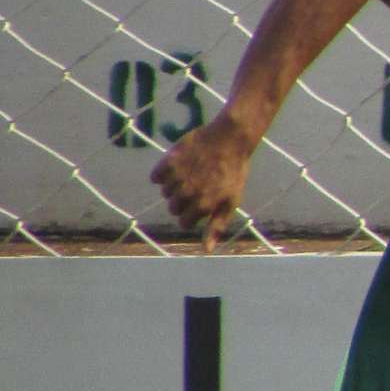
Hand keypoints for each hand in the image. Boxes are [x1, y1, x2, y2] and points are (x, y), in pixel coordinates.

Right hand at [150, 113, 254, 251]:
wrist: (229, 139)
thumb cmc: (233, 173)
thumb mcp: (231, 202)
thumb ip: (216, 226)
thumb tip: (207, 250)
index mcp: (203, 206)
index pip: (184, 222)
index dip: (193, 214)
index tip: (203, 203)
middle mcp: (187, 194)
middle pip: (173, 208)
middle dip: (184, 201)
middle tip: (199, 187)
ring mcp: (177, 178)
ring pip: (164, 193)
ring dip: (175, 186)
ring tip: (193, 174)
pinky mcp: (168, 162)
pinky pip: (155, 177)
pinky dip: (164, 173)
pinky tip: (179, 166)